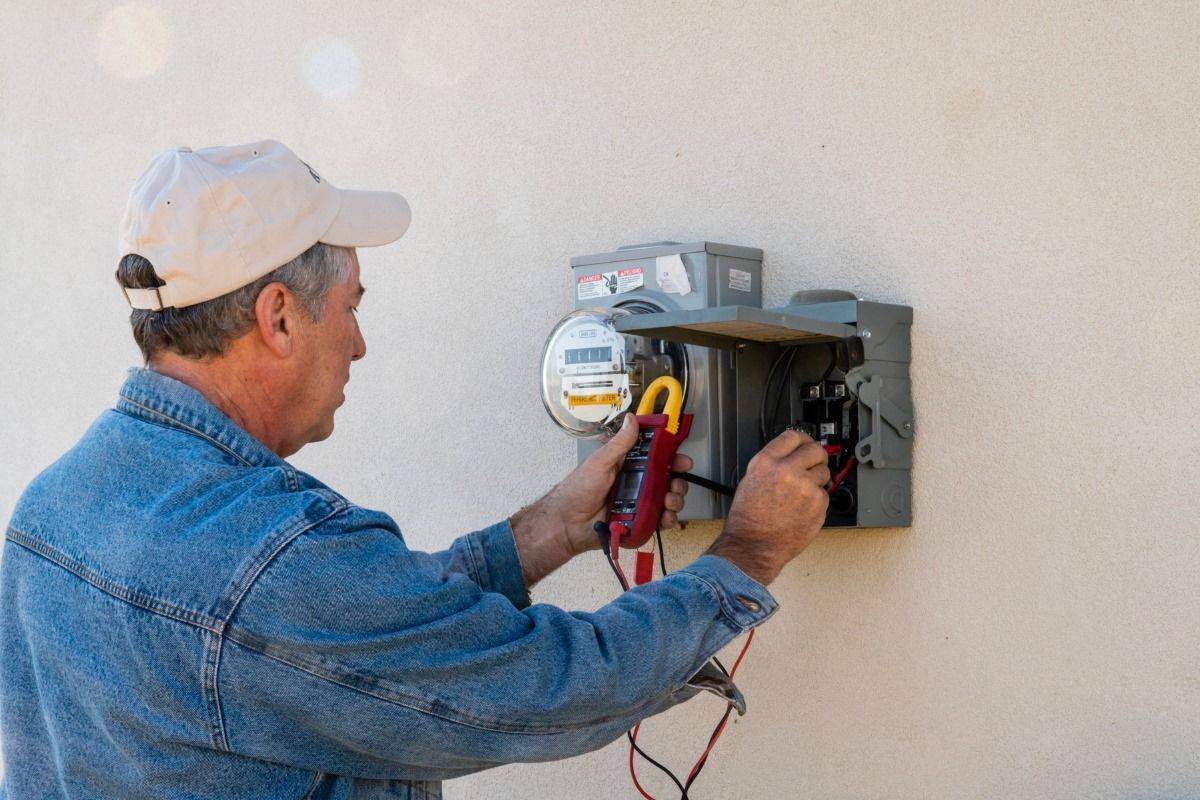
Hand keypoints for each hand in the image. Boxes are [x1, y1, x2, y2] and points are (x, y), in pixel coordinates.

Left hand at [509, 414, 692, 586]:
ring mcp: (638, 503)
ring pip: (667, 499)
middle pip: (666, 479)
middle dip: (677, 480)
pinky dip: (667, 518)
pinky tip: (666, 516)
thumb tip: (632, 420)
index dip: (671, 456)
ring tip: (669, 499)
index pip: (656, 457)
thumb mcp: (599, 462)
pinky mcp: (638, 521)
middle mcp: (635, 483)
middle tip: (676, 481)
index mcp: (627, 465)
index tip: (680, 457)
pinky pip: (659, 520)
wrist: (567, 524)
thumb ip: (619, 444)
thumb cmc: (577, 492)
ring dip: (675, 499)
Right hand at [705, 430, 829, 585]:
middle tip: (814, 463)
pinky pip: (825, 495)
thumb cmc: (749, 519)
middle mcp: (786, 471)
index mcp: (766, 462)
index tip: (805, 443)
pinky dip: (817, 501)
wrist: (753, 546)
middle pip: (815, 449)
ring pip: (824, 472)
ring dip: (817, 479)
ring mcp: (805, 487)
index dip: (802, 439)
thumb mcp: (751, 480)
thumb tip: (792, 454)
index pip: (793, 436)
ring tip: (801, 493)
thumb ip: (773, 463)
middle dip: (816, 456)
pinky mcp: (818, 504)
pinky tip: (802, 508)